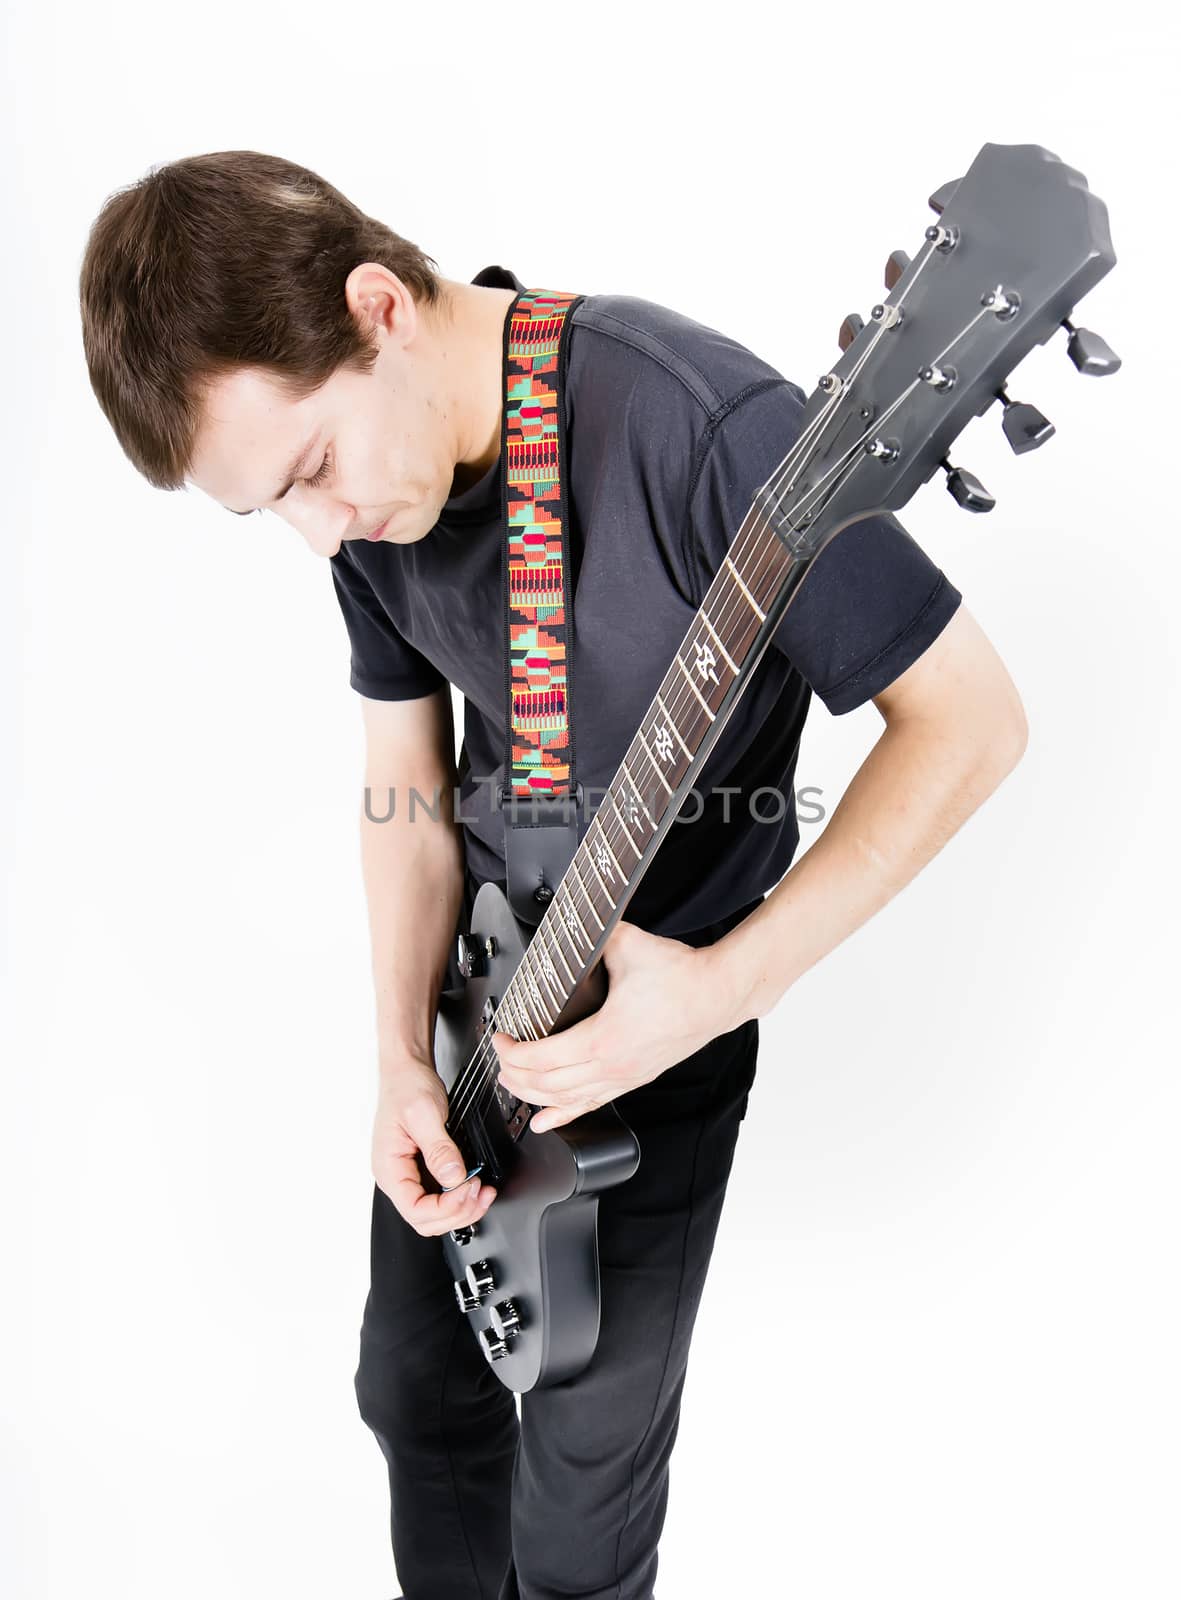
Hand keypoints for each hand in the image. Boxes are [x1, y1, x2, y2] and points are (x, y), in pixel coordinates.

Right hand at [371, 1057, 496, 1236]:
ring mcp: (411, 1174)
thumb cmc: (406, 1086)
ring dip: (462, 1209)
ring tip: (483, 1192)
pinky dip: (461, 1197)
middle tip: (481, 1192)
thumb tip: (453, 1177)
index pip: (415, 1210)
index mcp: (389, 1167)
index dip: (446, 1208)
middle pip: (426, 1220)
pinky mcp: (424, 1169)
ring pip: (435, 1213)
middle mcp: (397, 1176)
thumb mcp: (424, 1114)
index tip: (468, 1189)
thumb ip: (439, 1148)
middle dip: (458, 1212)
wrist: (407, 1069)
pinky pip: (441, 1196)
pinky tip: (475, 1186)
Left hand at [492, 919, 733, 1132]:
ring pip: (567, 1100)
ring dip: (534, 1095)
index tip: (500, 1039)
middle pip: (548, 1085)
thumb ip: (591, 937)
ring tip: (512, 1086)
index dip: (513, 1052)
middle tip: (500, 1060)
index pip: (543, 1058)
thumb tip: (569, 927)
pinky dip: (564, 1115)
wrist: (717, 994)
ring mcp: (624, 1077)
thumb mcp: (626, 944)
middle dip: (516, 1075)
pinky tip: (546, 1122)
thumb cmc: (681, 975)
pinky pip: (592, 1105)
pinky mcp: (635, 1078)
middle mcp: (613, 1066)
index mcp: (604, 1038)